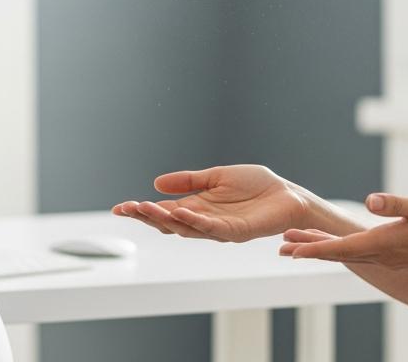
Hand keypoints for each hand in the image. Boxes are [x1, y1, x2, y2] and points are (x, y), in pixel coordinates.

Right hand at [111, 164, 315, 242]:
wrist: (286, 194)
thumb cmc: (256, 185)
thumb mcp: (215, 176)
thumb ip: (188, 181)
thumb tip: (156, 183)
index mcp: (197, 207)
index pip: (164, 212)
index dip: (143, 211)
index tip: (120, 207)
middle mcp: (204, 221)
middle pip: (169, 223)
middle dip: (147, 217)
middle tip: (128, 209)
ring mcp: (218, 229)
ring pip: (185, 228)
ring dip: (165, 219)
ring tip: (146, 208)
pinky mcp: (235, 232)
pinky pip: (211, 229)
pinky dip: (194, 222)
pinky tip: (180, 212)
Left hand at [280, 193, 407, 270]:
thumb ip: (396, 204)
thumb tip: (369, 200)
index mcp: (388, 243)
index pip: (344, 247)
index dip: (317, 247)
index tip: (294, 248)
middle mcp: (386, 255)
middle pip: (340, 253)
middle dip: (311, 248)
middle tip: (283, 244)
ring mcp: (392, 259)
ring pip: (350, 254)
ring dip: (324, 249)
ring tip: (300, 243)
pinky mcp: (398, 257)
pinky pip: (363, 254)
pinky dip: (343, 249)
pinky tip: (337, 245)